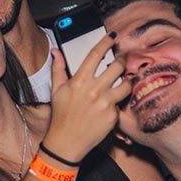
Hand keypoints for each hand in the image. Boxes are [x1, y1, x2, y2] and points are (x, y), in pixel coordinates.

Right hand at [45, 34, 130, 162]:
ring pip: (126, 84)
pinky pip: (120, 103)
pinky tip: (110, 104)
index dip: (105, 42)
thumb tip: (55, 52)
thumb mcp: (56, 91)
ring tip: (121, 82)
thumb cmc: (61, 116)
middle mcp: (94, 90)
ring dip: (125, 81)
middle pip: (117, 67)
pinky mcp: (113, 116)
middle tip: (120, 61)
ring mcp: (105, 103)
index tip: (111, 36)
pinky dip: (117, 102)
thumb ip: (58, 69)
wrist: (66, 143)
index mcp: (79, 81)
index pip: (95, 55)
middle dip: (121, 61)